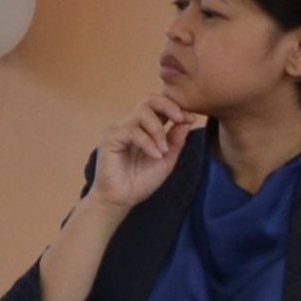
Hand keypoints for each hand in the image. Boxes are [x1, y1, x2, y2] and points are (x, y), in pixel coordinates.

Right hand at [83, 93, 202, 216]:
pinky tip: (154, 156)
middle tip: (180, 119)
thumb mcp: (166, 159)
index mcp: (143, 129)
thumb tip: (188, 119)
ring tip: (162, 151)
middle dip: (168, 106)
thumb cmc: (140, 182)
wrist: (120, 201)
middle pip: (149, 100)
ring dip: (158, 131)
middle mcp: (129, 125)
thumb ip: (176, 140)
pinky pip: (133, 131)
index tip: (191, 118)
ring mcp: (118, 130)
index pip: (158, 106)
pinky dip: (148, 143)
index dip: (176, 108)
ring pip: (142, 113)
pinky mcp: (110, 138)